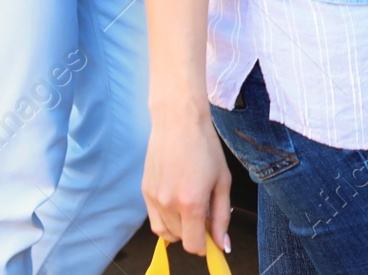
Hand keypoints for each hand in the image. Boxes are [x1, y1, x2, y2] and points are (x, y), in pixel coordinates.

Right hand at [142, 109, 231, 257]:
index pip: (193, 245)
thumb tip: (223, 244)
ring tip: (190, 203)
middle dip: (195, 232)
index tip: (211, 239)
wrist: (178, 121)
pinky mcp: (144, 191)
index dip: (205, 246)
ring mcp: (154, 198)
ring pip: (166, 232)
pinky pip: (155, 220)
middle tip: (204, 210)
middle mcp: (169, 204)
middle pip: (181, 239)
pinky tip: (177, 199)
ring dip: (180, 227)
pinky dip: (167, 219)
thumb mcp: (222, 182)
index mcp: (191, 202)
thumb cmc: (204, 146)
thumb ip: (221, 217)